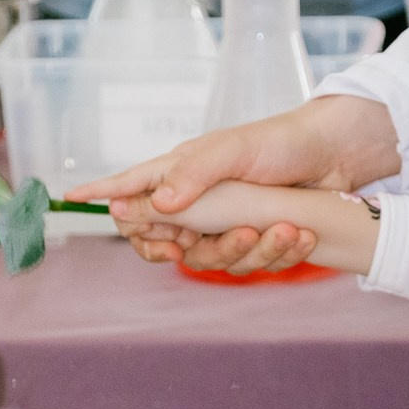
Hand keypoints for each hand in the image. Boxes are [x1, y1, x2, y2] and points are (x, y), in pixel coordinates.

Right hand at [69, 94, 396, 272]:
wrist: (337, 157)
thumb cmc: (282, 142)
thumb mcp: (234, 151)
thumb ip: (192, 175)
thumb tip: (155, 204)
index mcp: (179, 173)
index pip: (129, 188)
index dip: (100, 195)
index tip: (71, 198)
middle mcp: (194, 202)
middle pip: (160, 242)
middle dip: (186, 250)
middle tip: (215, 238)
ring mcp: (222, 224)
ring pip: (209, 261)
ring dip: (248, 252)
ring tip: (283, 227)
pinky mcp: (252, 240)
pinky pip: (248, 266)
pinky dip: (277, 254)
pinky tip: (300, 235)